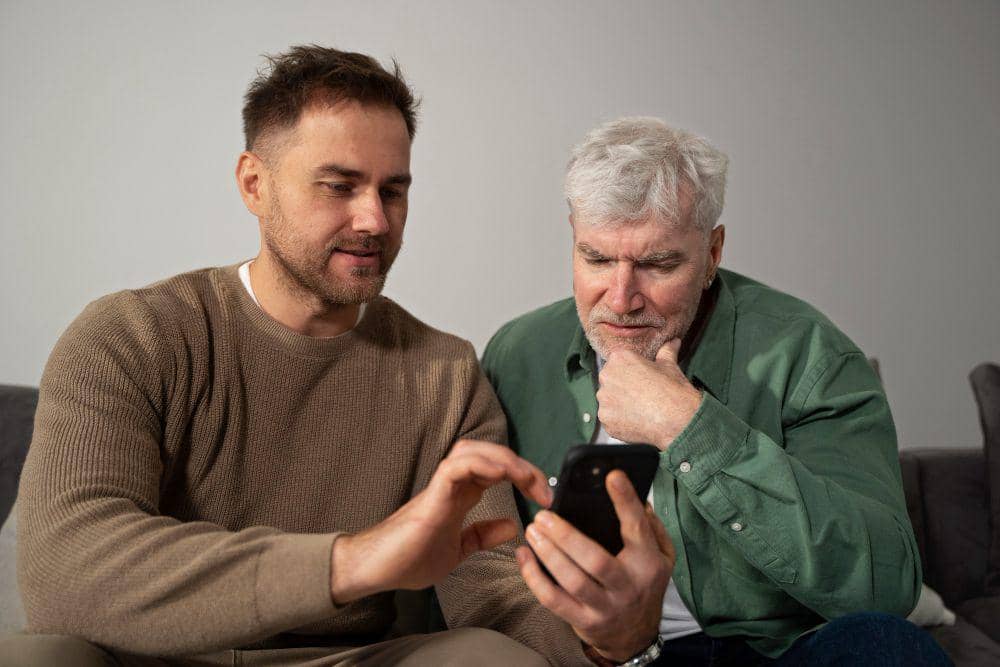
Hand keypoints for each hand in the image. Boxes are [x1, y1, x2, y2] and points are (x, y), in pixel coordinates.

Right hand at [330, 439, 552, 603]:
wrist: (375, 569)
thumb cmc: (409, 558)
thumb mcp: (458, 549)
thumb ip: (481, 535)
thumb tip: (512, 526)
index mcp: (460, 494)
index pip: (497, 469)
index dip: (525, 475)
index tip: (546, 498)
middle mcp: (452, 484)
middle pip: (489, 452)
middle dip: (521, 464)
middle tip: (544, 490)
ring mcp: (440, 487)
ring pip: (472, 451)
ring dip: (505, 460)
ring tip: (527, 479)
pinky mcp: (431, 497)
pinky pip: (455, 467)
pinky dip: (480, 465)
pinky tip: (500, 475)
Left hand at [516, 470, 675, 662]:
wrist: (636, 636)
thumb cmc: (644, 585)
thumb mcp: (662, 556)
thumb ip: (652, 527)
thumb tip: (639, 499)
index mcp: (648, 563)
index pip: (637, 528)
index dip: (625, 501)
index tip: (611, 476)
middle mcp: (628, 586)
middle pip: (595, 560)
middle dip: (566, 536)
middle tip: (544, 515)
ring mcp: (605, 607)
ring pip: (573, 580)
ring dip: (548, 554)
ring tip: (532, 531)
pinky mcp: (583, 621)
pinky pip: (554, 600)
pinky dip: (534, 578)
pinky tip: (524, 557)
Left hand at [598, 338, 701, 449]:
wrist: (678, 420)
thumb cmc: (673, 391)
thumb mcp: (670, 366)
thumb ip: (666, 351)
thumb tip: (673, 342)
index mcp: (619, 358)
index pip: (617, 362)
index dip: (630, 372)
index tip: (640, 380)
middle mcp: (606, 376)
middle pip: (609, 381)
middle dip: (622, 388)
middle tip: (641, 395)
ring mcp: (604, 399)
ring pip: (608, 401)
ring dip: (619, 405)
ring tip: (639, 409)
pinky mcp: (605, 419)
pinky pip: (609, 419)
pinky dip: (619, 421)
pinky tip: (635, 420)